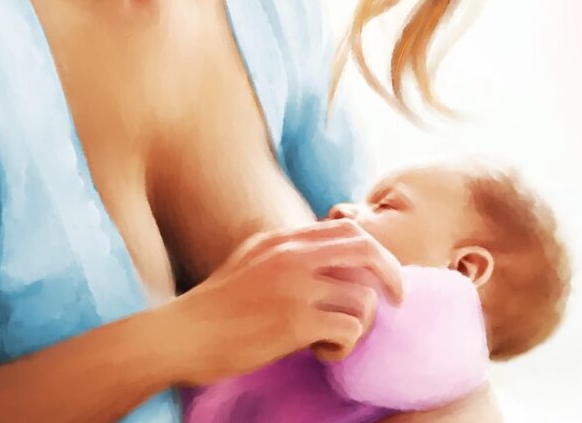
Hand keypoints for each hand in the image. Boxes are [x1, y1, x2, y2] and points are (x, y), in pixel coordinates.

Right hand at [170, 218, 404, 384]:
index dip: (377, 252)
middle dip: (392, 275)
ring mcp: (295, 288)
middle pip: (367, 250)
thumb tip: (325, 253)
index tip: (381, 277)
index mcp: (284, 238)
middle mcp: (293, 255)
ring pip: (363, 298)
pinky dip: (345, 347)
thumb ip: (286, 251)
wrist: (183, 334)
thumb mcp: (251, 258)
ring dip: (360, 325)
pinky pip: (349, 330)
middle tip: (397, 301)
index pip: (350, 229)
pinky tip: (322, 353)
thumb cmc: (217, 305)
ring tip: (334, 339)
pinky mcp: (295, 322)